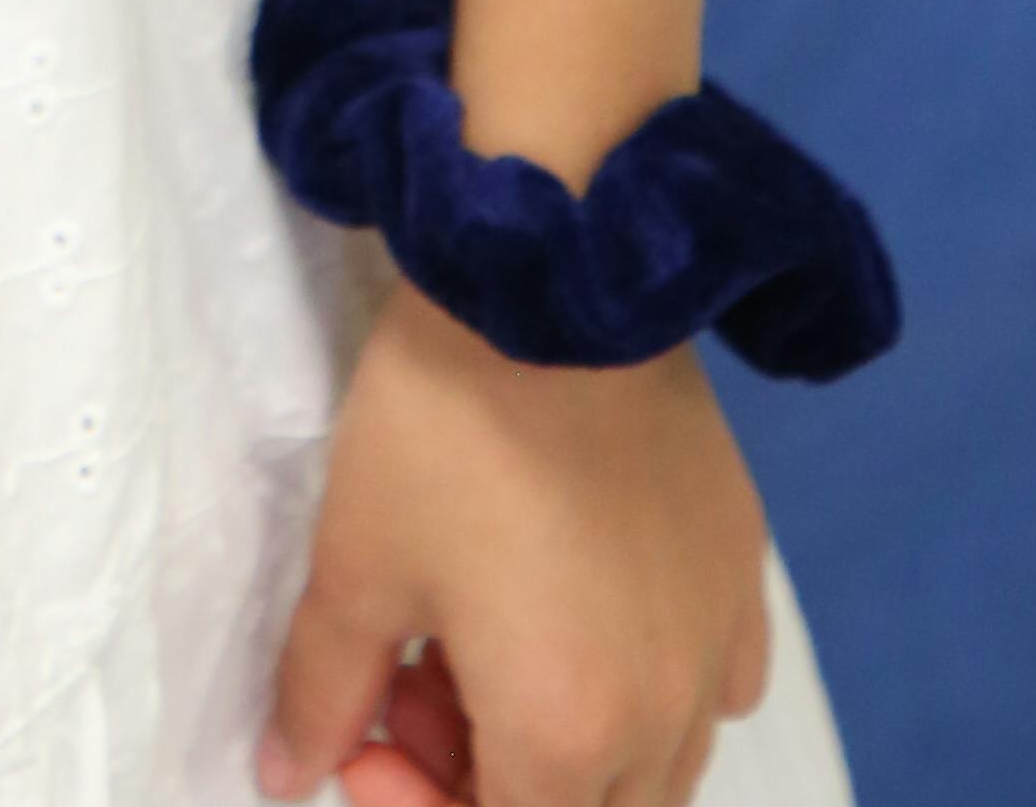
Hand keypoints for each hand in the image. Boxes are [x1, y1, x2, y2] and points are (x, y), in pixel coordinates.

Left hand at [258, 283, 771, 806]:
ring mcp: (717, 645)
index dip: (420, 805)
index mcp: (566, 733)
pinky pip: (718, 687)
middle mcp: (663, 716)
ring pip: (656, 768)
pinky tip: (593, 617)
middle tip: (415, 684)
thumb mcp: (357, 563)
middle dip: (485, 777)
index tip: (367, 732)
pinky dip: (655, 691)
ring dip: (567, 743)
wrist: (551, 281)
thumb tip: (289, 774)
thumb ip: (324, 693)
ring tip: (485, 638)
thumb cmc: (443, 428)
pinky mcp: (746, 573)